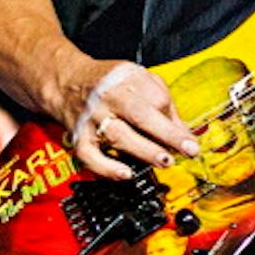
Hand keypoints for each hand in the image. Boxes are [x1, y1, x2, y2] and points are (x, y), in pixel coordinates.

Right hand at [60, 58, 198, 178]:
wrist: (65, 82)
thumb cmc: (110, 83)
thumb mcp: (140, 79)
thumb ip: (164, 103)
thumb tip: (185, 133)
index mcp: (128, 79)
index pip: (157, 98)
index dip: (174, 120)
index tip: (189, 138)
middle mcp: (108, 96)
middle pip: (140, 116)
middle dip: (166, 135)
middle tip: (186, 150)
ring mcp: (92, 117)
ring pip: (119, 136)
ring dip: (145, 151)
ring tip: (165, 161)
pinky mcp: (78, 136)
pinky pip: (91, 156)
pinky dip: (107, 168)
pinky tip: (126, 174)